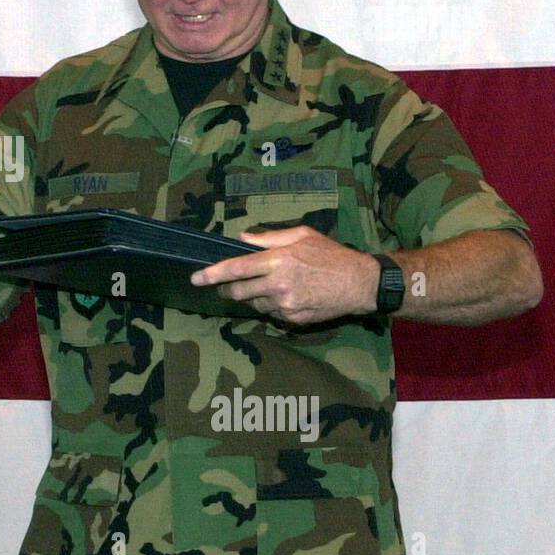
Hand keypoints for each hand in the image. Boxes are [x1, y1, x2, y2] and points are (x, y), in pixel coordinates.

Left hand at [190, 225, 378, 324]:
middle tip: (224, 286)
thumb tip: (242, 239)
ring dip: (252, 297)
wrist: (359, 283)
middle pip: (238, 291)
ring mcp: (285, 305)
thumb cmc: (331, 254)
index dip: (212, 274)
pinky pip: (271, 314)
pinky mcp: (293, 320)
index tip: (195, 278)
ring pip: (254, 304)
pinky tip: (284, 296)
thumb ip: (268, 237)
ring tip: (267, 286)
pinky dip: (270, 306)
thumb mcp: (301, 235)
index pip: (236, 269)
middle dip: (226, 289)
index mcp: (278, 260)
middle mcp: (278, 285)